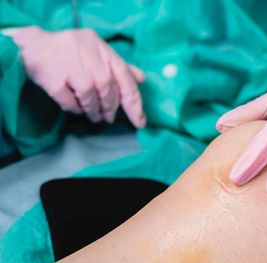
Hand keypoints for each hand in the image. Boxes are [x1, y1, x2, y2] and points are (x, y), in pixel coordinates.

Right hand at [8, 26, 145, 126]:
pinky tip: (76, 108)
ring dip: (94, 110)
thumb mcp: (98, 53)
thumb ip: (120, 66)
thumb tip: (142, 79)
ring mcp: (68, 63)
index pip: (125, 77)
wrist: (32, 46)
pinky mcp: (51, 76)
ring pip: (89, 96)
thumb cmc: (72, 52)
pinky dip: (75, 108)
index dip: (134, 102)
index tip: (140, 121)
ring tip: (94, 116)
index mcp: (102, 48)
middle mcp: (87, 53)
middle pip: (107, 89)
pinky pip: (69, 101)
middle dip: (111, 108)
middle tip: (109, 118)